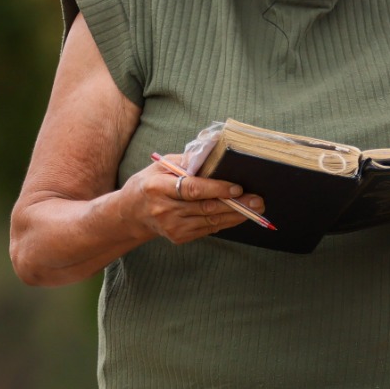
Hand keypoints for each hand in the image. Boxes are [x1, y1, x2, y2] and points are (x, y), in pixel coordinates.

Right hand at [122, 162, 261, 245]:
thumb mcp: (162, 165)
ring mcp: (171, 226)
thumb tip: (215, 150)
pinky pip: (208, 229)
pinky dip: (225, 222)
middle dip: (235, 204)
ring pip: (210, 221)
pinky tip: (239, 215)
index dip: (217, 189)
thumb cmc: (151, 183)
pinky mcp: (178, 237)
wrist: (132, 213)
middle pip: (206, 207)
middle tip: (257, 200)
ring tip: (255, 208)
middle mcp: (164, 209)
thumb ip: (187, 160)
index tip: (237, 188)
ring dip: (235, 215)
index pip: (192, 189)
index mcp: (158, 187)